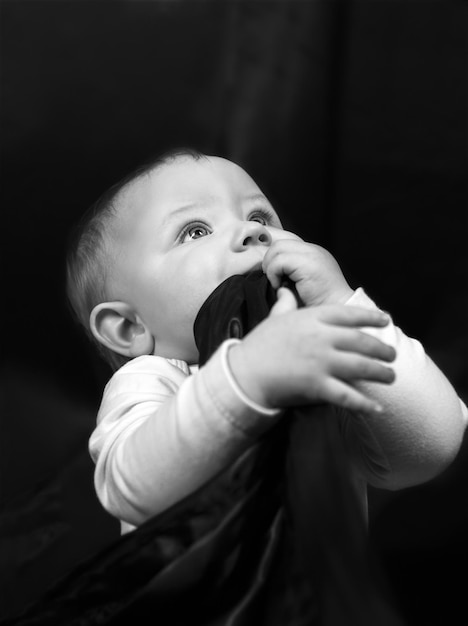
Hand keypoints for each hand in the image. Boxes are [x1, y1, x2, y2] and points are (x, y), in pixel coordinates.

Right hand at [228, 294, 395, 413]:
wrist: (244, 373)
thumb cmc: (258, 345)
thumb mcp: (274, 319)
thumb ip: (285, 305)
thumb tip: (284, 290)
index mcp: (312, 319)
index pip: (350, 314)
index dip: (371, 317)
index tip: (385, 320)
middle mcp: (321, 338)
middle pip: (362, 341)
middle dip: (382, 349)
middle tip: (393, 355)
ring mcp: (321, 362)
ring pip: (361, 367)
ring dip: (381, 373)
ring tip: (391, 377)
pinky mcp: (317, 385)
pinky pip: (347, 395)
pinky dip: (365, 404)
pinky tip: (378, 409)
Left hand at [262, 239, 353, 306]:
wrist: (338, 309)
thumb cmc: (319, 303)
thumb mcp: (303, 281)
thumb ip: (291, 270)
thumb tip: (267, 268)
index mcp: (313, 252)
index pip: (286, 242)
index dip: (273, 256)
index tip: (270, 272)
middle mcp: (313, 250)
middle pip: (279, 243)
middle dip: (269, 260)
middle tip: (272, 278)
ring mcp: (312, 254)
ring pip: (277, 248)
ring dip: (271, 267)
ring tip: (277, 283)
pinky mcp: (308, 264)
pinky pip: (279, 261)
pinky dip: (274, 273)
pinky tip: (280, 286)